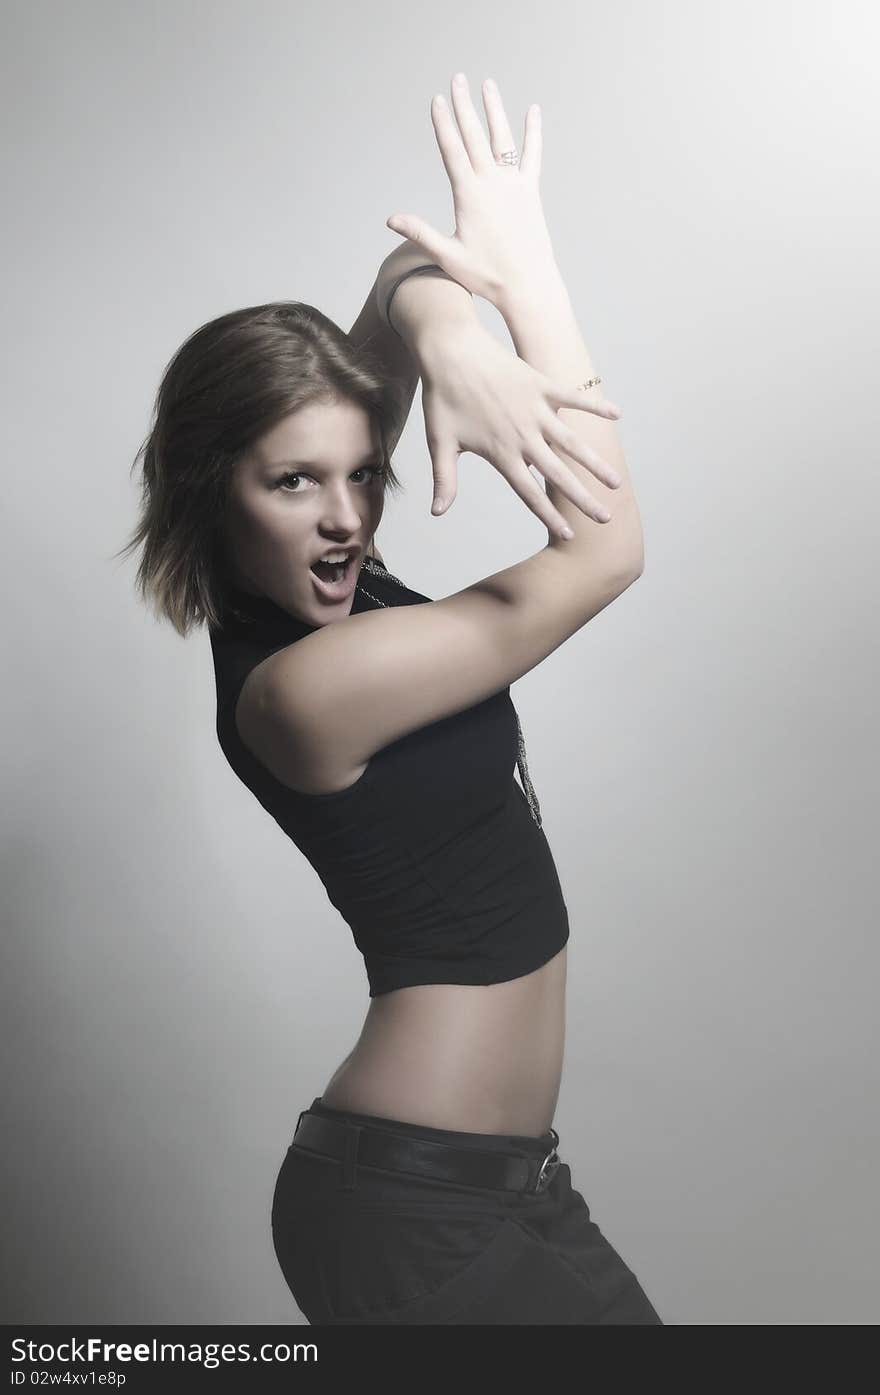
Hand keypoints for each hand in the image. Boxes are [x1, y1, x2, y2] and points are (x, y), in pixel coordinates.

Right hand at [385, 73, 558, 308]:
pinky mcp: (531, 191)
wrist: (528, 285)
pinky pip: (532, 155)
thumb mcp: (448, 255)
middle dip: (464, 106)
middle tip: (457, 79)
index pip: (453, 150)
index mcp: (470, 195)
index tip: (437, 100)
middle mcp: (492, 183)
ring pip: (502, 138)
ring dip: (494, 110)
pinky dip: (533, 133)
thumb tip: (391, 219)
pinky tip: (533, 111)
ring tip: (487, 85)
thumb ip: (420, 232)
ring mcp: (514, 184)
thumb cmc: (487, 275)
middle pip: (474, 136)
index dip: (443, 124)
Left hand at [415, 315, 622, 534]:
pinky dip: (595, 405)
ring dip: (595, 464)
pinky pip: (574, 398)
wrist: (449, 351)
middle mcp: (523, 435)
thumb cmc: (442, 398)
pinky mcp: (541, 384)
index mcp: (501, 453)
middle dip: (583, 499)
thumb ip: (444, 480)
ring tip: (615, 482)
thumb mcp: (439, 443)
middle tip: (605, 518)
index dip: (550, 515)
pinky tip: (617, 414)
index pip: (529, 493)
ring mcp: (535, 409)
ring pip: (573, 442)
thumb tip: (436, 513)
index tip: (569, 534)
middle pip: (559, 474)